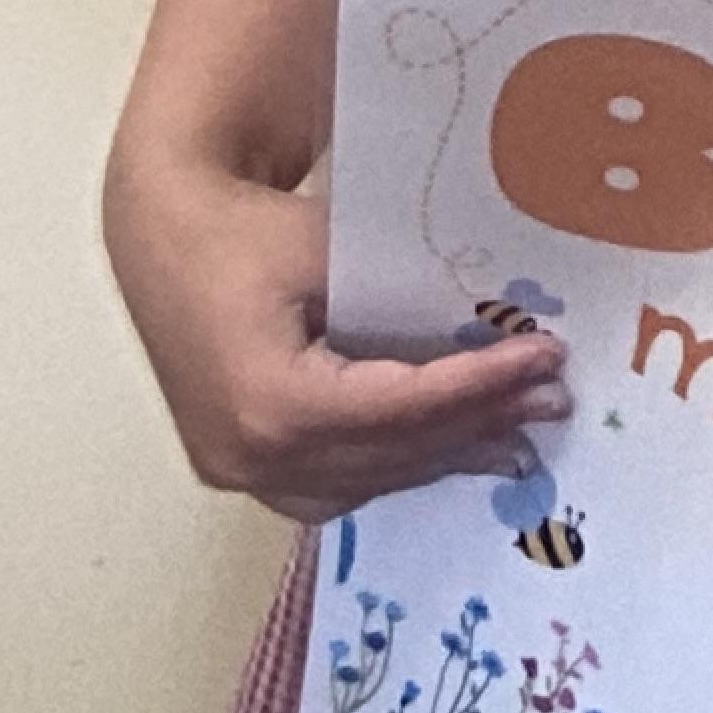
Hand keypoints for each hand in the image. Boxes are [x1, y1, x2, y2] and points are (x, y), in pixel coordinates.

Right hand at [111, 168, 572, 525]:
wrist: (159, 232)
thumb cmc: (244, 227)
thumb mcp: (328, 246)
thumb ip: (410, 296)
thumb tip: (505, 322)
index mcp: (267, 402)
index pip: (401, 407)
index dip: (479, 387)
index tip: (546, 359)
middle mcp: (249, 454)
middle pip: (389, 451)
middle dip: (478, 424)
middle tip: (553, 398)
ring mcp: (238, 469)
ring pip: (364, 478)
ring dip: (442, 456)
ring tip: (518, 434)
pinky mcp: (237, 464)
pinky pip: (330, 484)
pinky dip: (391, 465)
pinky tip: (445, 448)